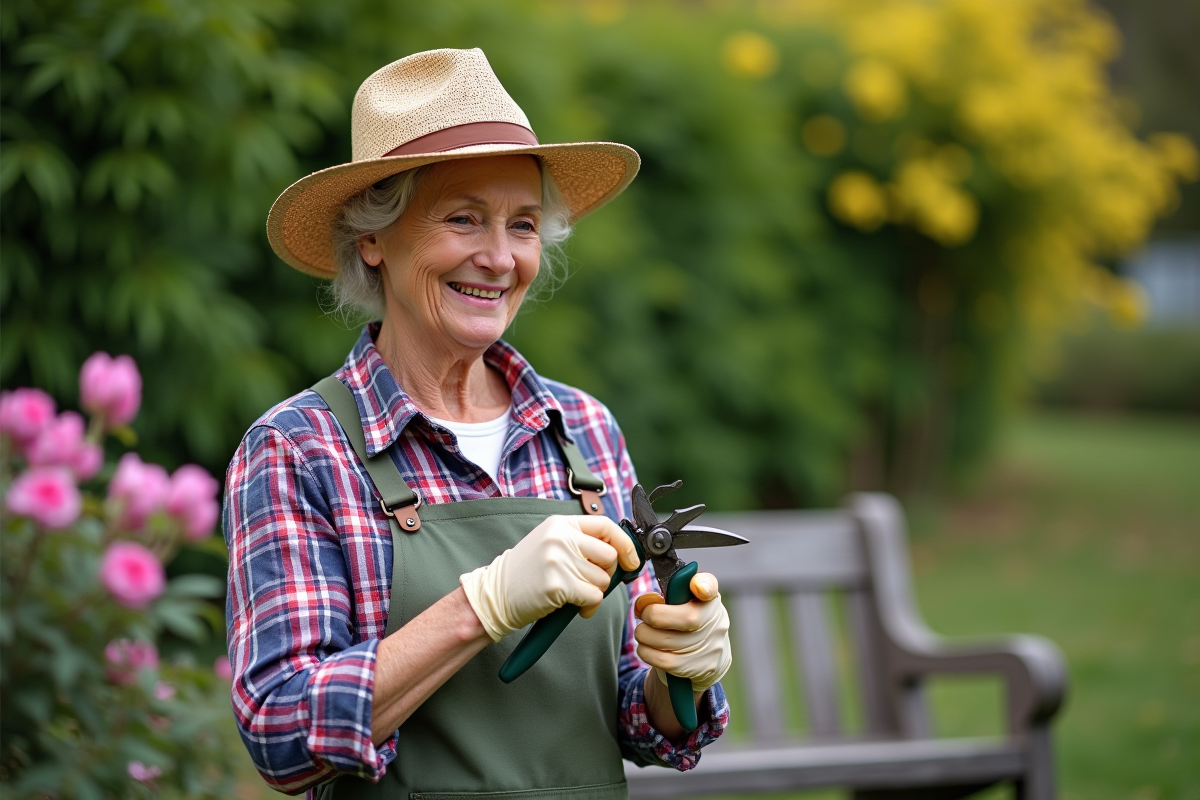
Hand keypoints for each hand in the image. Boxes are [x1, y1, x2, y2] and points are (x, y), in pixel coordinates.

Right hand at [459, 515, 639, 641]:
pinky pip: (593, 596)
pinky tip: (574, 607)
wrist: (494, 595)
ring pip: (603, 579)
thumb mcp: (551, 545)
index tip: (632, 560)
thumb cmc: (527, 574)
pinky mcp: (557, 584)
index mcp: (560, 524)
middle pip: (609, 555)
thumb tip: (622, 555)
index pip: (605, 525)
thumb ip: (581, 543)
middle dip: (608, 575)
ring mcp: (558, 559)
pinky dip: (589, 606)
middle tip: (592, 585)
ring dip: (596, 594)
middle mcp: (560, 537)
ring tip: (577, 598)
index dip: (624, 543)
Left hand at [634, 573, 730, 691]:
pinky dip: (647, 653)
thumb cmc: (686, 622)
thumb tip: (644, 604)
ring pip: (670, 641)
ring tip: (642, 632)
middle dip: (656, 616)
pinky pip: (666, 661)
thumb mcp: (683, 602)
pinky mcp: (701, 668)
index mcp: (709, 599)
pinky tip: (644, 648)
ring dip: (645, 635)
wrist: (706, 657)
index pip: (710, 587)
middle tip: (644, 615)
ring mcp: (711, 647)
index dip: (704, 585)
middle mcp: (716, 621)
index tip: (696, 586)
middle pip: (687, 618)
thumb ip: (665, 595)